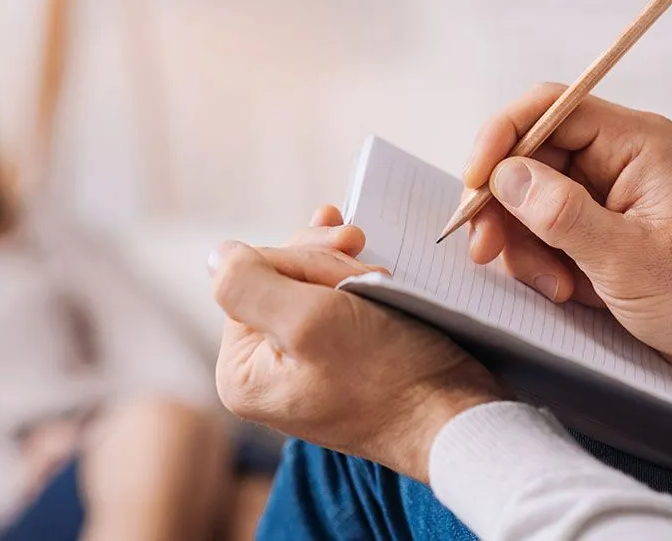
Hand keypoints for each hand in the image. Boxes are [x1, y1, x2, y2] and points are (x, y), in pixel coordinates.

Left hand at [210, 206, 509, 481]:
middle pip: (276, 280)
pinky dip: (353, 282)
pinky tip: (368, 268)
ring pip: (307, 285)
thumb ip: (247, 284)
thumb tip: (216, 255)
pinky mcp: (337, 360)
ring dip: (344, 270)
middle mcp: (263, 373)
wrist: (455, 416)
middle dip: (323, 263)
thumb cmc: (389, 376)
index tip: (347, 258)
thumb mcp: (308, 322)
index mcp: (240, 372)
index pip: (250, 278)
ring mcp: (300, 367)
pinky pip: (332, 304)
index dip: (299, 259)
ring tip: (380, 276)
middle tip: (367, 260)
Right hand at [463, 83, 671, 393]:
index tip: (473, 182)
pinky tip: (561, 289)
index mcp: (637, 144)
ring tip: (552, 286)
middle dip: (502, 205)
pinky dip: (535, 259)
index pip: (550, 109)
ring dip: (521, 243)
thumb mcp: (627, 260)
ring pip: (525, 197)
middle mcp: (616, 158)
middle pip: (528, 156)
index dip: (501, 137)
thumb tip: (504, 175)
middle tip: (485, 250)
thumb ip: (562, 214)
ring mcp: (602, 193)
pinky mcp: (593, 226)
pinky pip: (539, 228)